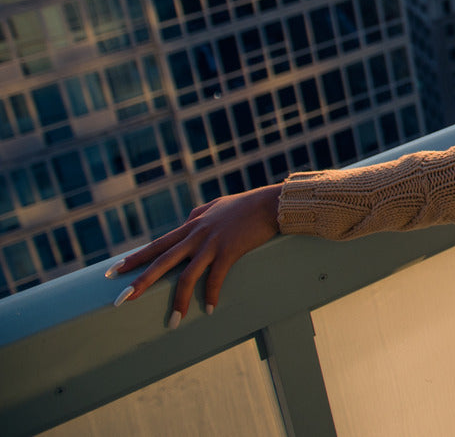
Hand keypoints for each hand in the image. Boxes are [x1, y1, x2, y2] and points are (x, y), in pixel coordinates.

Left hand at [107, 184, 282, 326]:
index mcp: (190, 226)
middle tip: (121, 299)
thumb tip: (186, 222)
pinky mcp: (229, 251)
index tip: (113, 271)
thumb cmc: (244, 205)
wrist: (269, 203)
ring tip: (173, 322)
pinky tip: (210, 310)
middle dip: (140, 281)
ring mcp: (211, 244)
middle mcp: (196, 235)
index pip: (156, 245)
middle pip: (162, 261)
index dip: (134, 258)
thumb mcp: (215, 207)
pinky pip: (216, 278)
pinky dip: (212, 295)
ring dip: (180, 301)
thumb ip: (197, 216)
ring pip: (187, 275)